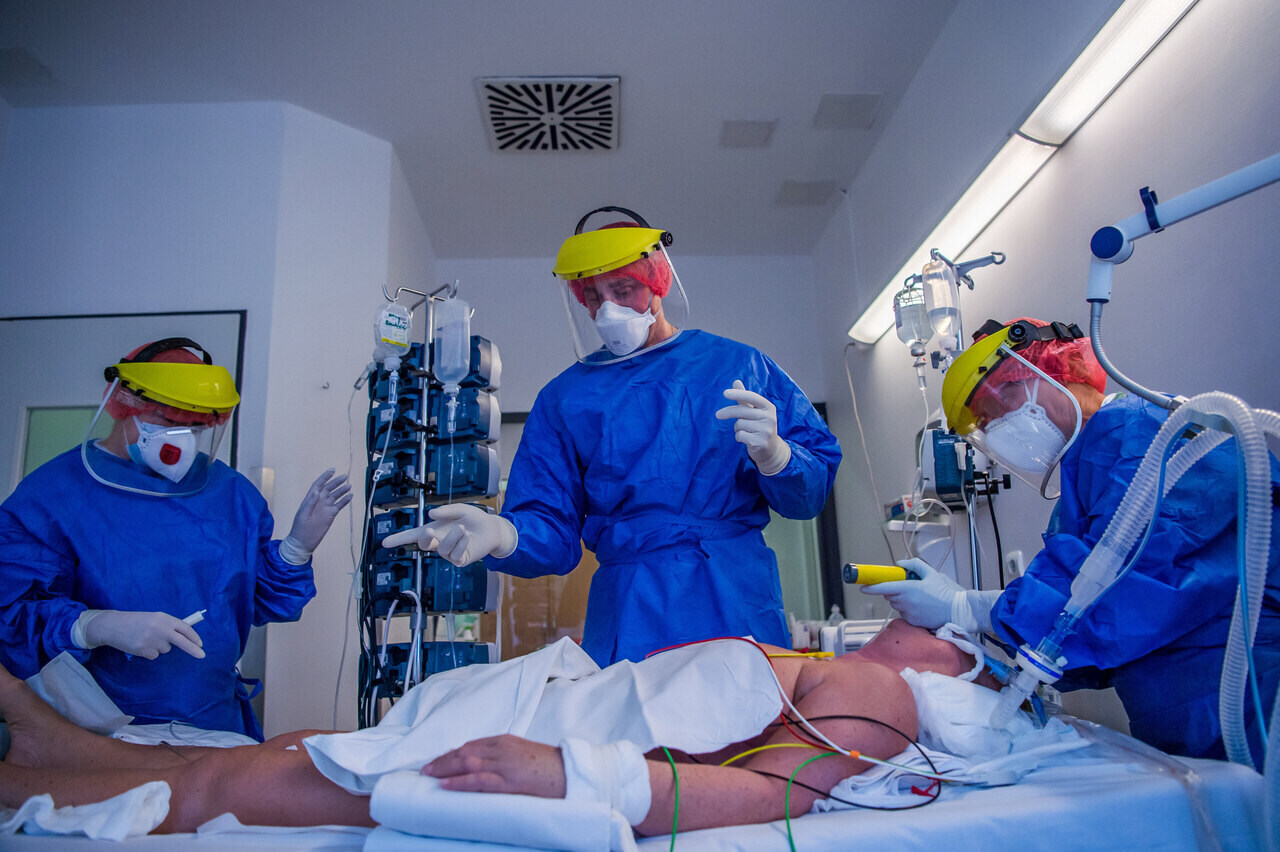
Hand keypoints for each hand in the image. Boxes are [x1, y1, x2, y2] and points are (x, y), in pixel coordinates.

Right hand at [81, 610, 204, 659]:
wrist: (113, 625)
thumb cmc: (136, 621)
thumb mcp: (154, 618)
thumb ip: (169, 625)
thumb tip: (186, 636)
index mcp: (164, 618)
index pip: (184, 628)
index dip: (194, 637)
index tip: (200, 644)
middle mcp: (159, 628)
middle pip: (181, 641)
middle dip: (193, 649)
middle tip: (202, 655)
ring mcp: (151, 640)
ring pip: (165, 650)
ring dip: (159, 647)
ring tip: (146, 638)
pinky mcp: (143, 650)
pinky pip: (154, 656)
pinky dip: (149, 653)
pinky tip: (140, 645)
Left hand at [281, 469, 352, 563]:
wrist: (303, 542)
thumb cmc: (300, 528)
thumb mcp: (303, 514)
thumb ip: (310, 502)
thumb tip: (316, 491)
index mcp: (310, 499)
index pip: (318, 485)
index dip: (325, 477)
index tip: (332, 470)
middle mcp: (319, 501)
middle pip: (329, 488)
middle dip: (336, 482)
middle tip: (344, 477)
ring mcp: (325, 508)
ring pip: (335, 496)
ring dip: (342, 490)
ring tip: (349, 486)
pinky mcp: (331, 515)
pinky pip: (339, 505)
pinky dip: (345, 501)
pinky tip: (350, 496)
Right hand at [380, 504, 516, 566]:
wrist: (492, 528)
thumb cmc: (474, 519)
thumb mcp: (460, 509)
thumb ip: (446, 510)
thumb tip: (431, 513)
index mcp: (435, 530)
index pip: (413, 536)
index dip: (399, 539)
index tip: (384, 542)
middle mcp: (439, 542)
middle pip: (423, 545)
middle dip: (424, 539)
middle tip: (429, 531)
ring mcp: (449, 553)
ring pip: (442, 549)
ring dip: (452, 537)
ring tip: (463, 529)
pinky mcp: (460, 560)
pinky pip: (455, 555)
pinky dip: (461, 544)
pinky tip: (467, 537)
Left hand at [422, 734, 565, 797]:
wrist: (570, 772)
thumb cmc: (550, 766)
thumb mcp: (524, 755)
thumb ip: (505, 757)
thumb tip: (487, 766)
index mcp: (505, 741)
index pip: (471, 745)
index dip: (452, 753)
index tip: (440, 760)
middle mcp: (501, 749)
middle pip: (464, 751)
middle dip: (443, 760)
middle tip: (426, 768)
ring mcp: (504, 764)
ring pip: (467, 763)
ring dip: (444, 768)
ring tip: (428, 774)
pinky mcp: (508, 781)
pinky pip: (478, 780)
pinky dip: (459, 781)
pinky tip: (445, 784)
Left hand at [715, 380, 790, 474]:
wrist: (771, 449)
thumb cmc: (759, 426)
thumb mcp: (755, 411)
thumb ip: (745, 398)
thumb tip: (736, 381)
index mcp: (768, 407)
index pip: (752, 397)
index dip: (738, 394)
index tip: (725, 393)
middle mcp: (769, 417)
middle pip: (742, 411)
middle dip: (728, 412)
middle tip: (717, 415)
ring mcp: (766, 430)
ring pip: (739, 424)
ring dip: (738, 428)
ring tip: (746, 431)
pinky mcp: (760, 442)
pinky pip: (740, 435)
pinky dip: (739, 437)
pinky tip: (747, 439)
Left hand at [860, 558, 960, 628]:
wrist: (957, 611)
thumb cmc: (945, 592)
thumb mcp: (931, 573)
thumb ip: (914, 565)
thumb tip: (900, 564)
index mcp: (908, 589)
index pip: (884, 588)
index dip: (872, 588)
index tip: (863, 587)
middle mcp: (906, 602)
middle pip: (890, 596)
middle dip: (894, 591)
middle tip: (907, 587)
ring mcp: (909, 614)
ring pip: (897, 605)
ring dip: (902, 601)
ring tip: (918, 598)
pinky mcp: (913, 622)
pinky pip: (905, 614)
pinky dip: (909, 610)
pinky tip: (921, 607)